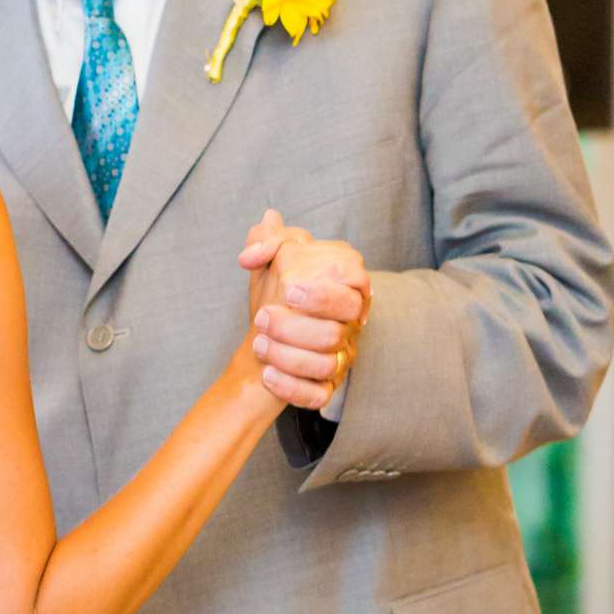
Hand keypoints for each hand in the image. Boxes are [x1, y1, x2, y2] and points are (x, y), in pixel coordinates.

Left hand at [241, 208, 368, 408]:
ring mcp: (341, 356)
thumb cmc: (274, 296)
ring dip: (287, 354)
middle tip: (263, 316)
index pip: (355, 281)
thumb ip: (269, 238)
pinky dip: (291, 386)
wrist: (262, 340)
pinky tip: (267, 374)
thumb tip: (268, 219)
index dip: (324, 290)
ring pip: (328, 363)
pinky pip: (318, 394)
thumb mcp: (269, 262)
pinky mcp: (326, 386)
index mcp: (343, 287)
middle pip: (338, 329)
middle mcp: (348, 323)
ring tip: (258, 342)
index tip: (288, 290)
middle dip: (297, 325)